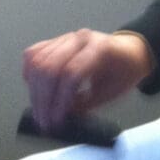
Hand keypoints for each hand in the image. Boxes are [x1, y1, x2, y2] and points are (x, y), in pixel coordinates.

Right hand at [23, 29, 152, 130]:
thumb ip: (85, 105)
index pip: (71, 74)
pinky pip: (34, 54)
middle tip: (45, 121)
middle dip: (44, 99)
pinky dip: (30, 73)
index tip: (57, 120)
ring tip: (40, 111)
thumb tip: (60, 118)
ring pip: (38, 62)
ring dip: (34, 91)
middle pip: (49, 68)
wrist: (129, 52)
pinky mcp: (56, 42)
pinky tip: (34, 89)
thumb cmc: (123, 72)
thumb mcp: (110, 93)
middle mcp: (80, 40)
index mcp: (100, 48)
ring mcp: (66, 38)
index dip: (60, 100)